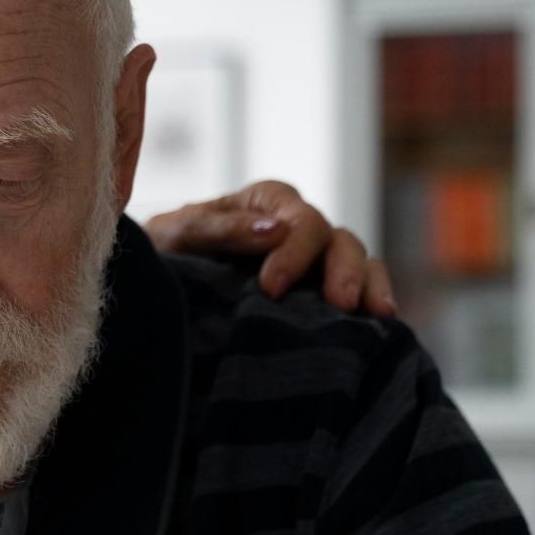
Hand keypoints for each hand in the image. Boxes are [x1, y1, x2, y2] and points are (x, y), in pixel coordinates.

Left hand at [142, 180, 396, 316]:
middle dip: (344, 271)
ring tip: (378, 316)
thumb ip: (220, 228)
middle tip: (341, 304)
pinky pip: (356, 295)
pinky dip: (369, 308)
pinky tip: (379, 330)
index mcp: (268, 203)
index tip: (272, 288)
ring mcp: (313, 262)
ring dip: (369, 287)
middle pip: (338, 241)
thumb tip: (273, 229)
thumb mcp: (178, 234)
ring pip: (357, 264)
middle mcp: (298, 228)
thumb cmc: (165, 252)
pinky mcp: (317, 295)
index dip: (295, 250)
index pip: (300, 219)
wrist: (155, 286)